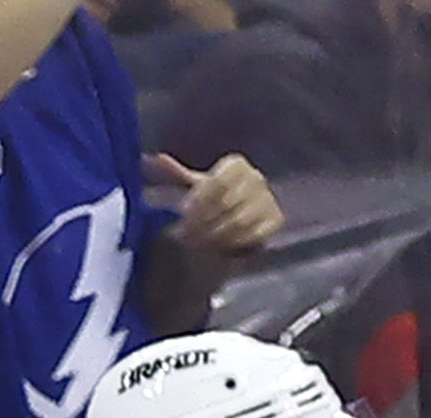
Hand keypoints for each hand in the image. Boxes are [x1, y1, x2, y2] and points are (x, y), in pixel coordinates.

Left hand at [150, 152, 281, 262]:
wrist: (229, 227)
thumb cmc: (207, 204)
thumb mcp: (190, 189)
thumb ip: (176, 175)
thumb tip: (155, 158)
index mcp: (235, 165)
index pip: (216, 182)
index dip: (197, 201)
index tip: (182, 214)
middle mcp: (256, 177)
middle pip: (226, 201)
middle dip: (202, 221)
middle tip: (183, 234)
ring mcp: (268, 199)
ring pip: (239, 219)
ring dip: (214, 234)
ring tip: (196, 242)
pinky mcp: (275, 220)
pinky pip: (254, 233)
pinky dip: (232, 242)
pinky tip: (217, 245)